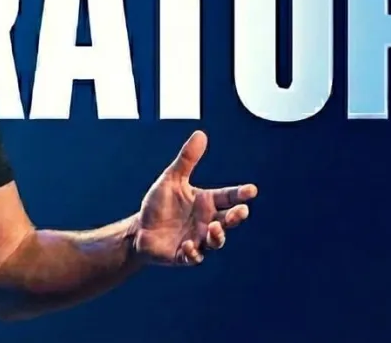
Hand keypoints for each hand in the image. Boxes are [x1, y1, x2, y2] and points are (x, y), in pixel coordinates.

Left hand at [131, 131, 256, 266]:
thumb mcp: (171, 180)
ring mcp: (198, 239)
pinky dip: (193, 252)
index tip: (251, 190)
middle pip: (229, 220)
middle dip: (236, 217)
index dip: (240, 194)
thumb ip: (187, 160)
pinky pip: (194, 257)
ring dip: (218, 236)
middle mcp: (206, 222)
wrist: (139, 230)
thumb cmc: (158, 205)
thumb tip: (201, 134)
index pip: (228, 197)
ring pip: (216, 241)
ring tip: (214, 227)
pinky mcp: (184, 255)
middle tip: (240, 212)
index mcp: (205, 203)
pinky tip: (188, 245)